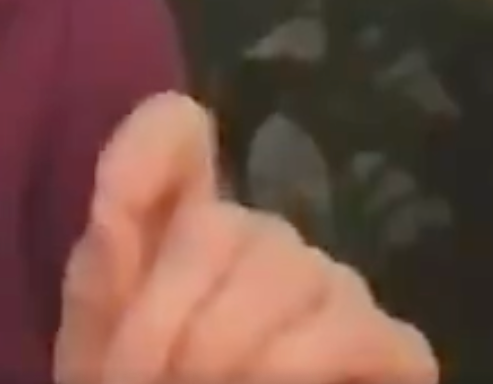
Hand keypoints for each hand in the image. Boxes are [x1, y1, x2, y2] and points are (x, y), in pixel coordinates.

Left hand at [51, 93, 436, 383]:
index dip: (150, 148)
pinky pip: (361, 330)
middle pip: (223, 225)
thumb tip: (116, 202)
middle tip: (144, 382)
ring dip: (232, 349)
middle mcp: (262, 242)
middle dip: (168, 318)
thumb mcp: (100, 348)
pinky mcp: (393, 348)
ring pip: (291, 273)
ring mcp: (332, 288)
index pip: (173, 133)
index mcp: (179, 232)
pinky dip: (303, 369)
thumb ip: (105, 271)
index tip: (115, 199)